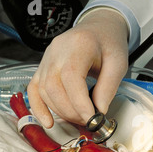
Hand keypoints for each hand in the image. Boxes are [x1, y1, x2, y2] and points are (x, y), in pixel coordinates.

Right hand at [28, 9, 128, 127]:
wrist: (99, 29)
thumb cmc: (109, 44)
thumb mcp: (118, 63)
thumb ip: (109, 87)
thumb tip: (99, 111)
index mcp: (79, 44)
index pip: (71, 77)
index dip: (80, 102)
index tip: (92, 118)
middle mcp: (57, 50)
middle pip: (54, 86)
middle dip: (72, 111)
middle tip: (89, 121)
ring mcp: (46, 58)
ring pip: (44, 91)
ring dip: (61, 111)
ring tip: (80, 118)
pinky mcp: (42, 67)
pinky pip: (34, 89)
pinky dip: (39, 107)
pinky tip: (48, 122)